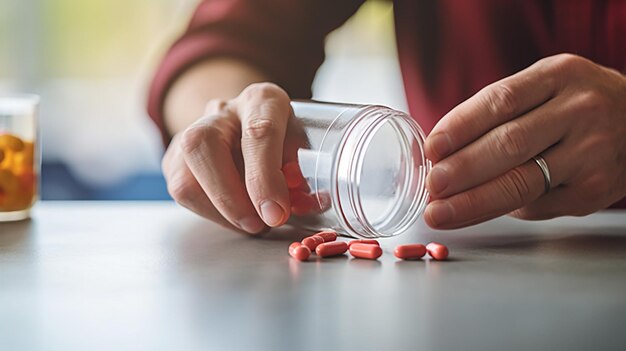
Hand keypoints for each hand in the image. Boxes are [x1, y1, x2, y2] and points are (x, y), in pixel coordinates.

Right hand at [162, 83, 300, 233]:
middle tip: (258, 225)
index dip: (265, 178)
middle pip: (204, 145)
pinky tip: (236, 217)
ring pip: (186, 178)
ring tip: (253, 224)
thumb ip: (303, 174)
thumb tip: (298, 204)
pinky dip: (213, 215)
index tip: (275, 213)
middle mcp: (223, 111)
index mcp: (262, 100)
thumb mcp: (305, 151)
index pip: (258, 131)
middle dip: (230, 197)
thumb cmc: (285, 143)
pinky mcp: (175, 159)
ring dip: (221, 213)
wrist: (251, 131)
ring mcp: (191, 132)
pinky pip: (183, 193)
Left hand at [423, 54, 625, 228]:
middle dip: (463, 170)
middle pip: (510, 144)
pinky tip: (476, 210)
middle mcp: (580, 112)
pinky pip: (536, 206)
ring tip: (440, 211)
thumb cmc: (575, 103)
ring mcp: (591, 154)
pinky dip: (501, 209)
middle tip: (433, 186)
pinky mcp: (593, 191)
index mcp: (559, 76)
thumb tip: (441, 149)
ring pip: (521, 182)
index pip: (502, 101)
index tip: (432, 148)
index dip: (461, 126)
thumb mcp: (545, 85)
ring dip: (473, 201)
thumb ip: (499, 109)